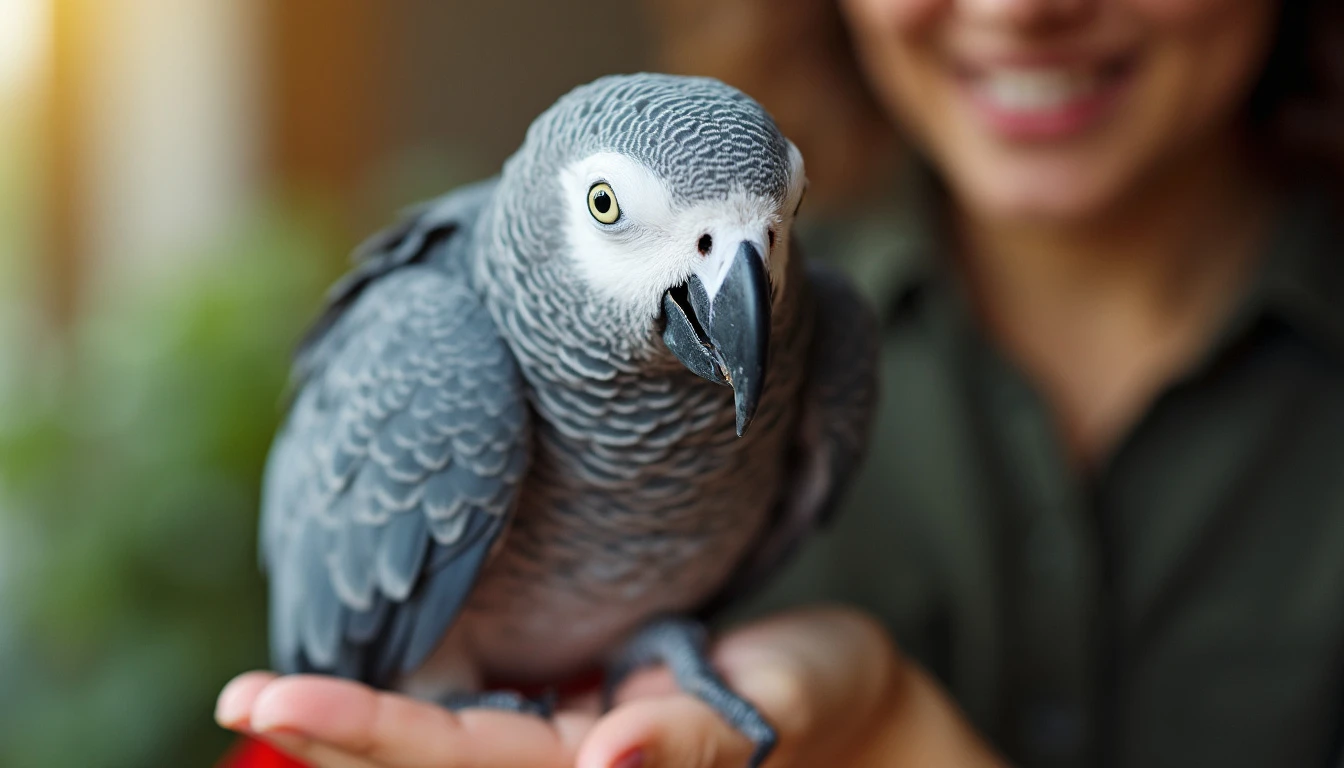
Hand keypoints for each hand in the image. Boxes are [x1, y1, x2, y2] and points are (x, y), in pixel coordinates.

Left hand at [215, 606, 1005, 767]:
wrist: (855, 711)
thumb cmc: (830, 704)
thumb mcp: (778, 709)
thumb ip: (696, 739)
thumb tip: (605, 754)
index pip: (472, 764)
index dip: (374, 735)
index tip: (276, 704)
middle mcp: (574, 761)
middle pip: (443, 763)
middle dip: (341, 736)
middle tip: (241, 701)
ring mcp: (575, 741)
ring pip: (456, 744)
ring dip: (365, 727)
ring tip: (266, 702)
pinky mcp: (587, 711)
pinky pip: (492, 719)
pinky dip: (420, 706)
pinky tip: (368, 684)